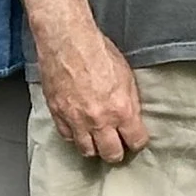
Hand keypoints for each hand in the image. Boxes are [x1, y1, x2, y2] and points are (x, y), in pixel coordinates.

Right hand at [35, 18, 150, 163]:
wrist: (68, 41)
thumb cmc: (97, 51)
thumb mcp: (127, 76)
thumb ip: (130, 101)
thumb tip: (132, 117)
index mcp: (121, 110)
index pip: (136, 141)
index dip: (137, 141)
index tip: (134, 138)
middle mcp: (99, 120)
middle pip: (111, 154)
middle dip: (117, 151)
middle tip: (117, 145)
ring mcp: (77, 120)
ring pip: (87, 151)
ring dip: (94, 147)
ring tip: (97, 140)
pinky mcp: (58, 114)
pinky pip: (68, 137)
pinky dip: (74, 136)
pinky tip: (79, 128)